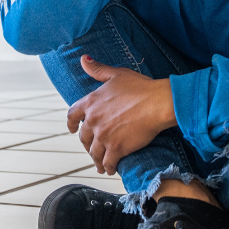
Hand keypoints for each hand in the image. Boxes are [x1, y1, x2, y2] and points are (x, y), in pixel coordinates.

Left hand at [67, 55, 177, 173]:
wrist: (157, 103)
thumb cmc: (141, 86)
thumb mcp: (117, 74)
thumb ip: (98, 69)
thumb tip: (83, 59)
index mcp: (91, 102)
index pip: (72, 115)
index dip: (70, 124)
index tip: (71, 129)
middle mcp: (93, 120)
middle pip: (84, 137)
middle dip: (87, 144)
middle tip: (93, 148)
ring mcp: (103, 136)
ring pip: (94, 153)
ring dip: (97, 159)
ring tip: (101, 165)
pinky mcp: (116, 148)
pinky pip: (108, 162)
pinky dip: (108, 167)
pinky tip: (110, 169)